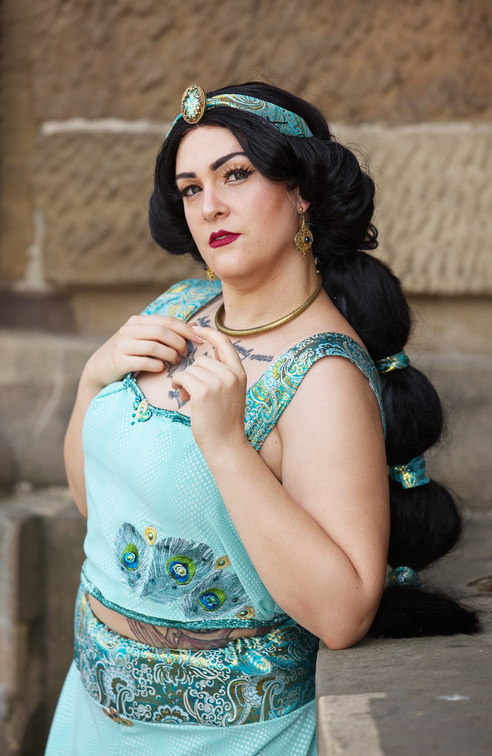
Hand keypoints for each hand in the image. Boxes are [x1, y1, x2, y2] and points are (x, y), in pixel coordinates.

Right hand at [82, 315, 200, 391]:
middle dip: (179, 343)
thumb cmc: (128, 353)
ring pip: (155, 347)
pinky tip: (161, 369)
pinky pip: (145, 362)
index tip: (199, 339)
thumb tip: (193, 327)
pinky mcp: (119, 361)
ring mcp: (123, 345)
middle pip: (163, 333)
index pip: (167, 321)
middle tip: (185, 354)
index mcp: (137, 321)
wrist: (99, 369)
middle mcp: (129, 330)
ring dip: (170, 355)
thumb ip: (162, 332)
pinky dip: (158, 366)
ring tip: (175, 361)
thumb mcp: (142, 338)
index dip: (186, 330)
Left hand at [171, 326, 247, 452]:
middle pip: (202, 359)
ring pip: (191, 369)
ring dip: (185, 382)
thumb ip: (223, 372)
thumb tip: (207, 353)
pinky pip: (182, 377)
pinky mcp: (203, 392)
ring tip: (190, 398)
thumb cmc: (224, 420)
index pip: (225, 342)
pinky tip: (182, 396)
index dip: (209, 332)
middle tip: (193, 391)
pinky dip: (177, 385)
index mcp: (239, 373)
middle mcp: (231, 374)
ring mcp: (218, 382)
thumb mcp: (232, 391)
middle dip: (193, 373)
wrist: (225, 443)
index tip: (196, 329)